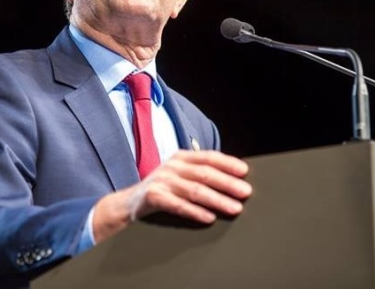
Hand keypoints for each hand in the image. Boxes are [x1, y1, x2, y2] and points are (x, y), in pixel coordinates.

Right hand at [92, 149, 251, 242]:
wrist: (129, 202)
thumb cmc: (162, 189)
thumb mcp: (179, 174)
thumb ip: (199, 173)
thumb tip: (233, 180)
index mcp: (181, 157)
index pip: (208, 157)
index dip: (227, 163)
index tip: (245, 171)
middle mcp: (172, 166)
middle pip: (204, 173)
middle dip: (227, 183)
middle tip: (246, 192)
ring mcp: (162, 181)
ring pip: (195, 190)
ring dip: (217, 199)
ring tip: (234, 208)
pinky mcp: (153, 197)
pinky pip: (178, 205)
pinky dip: (195, 212)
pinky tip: (209, 218)